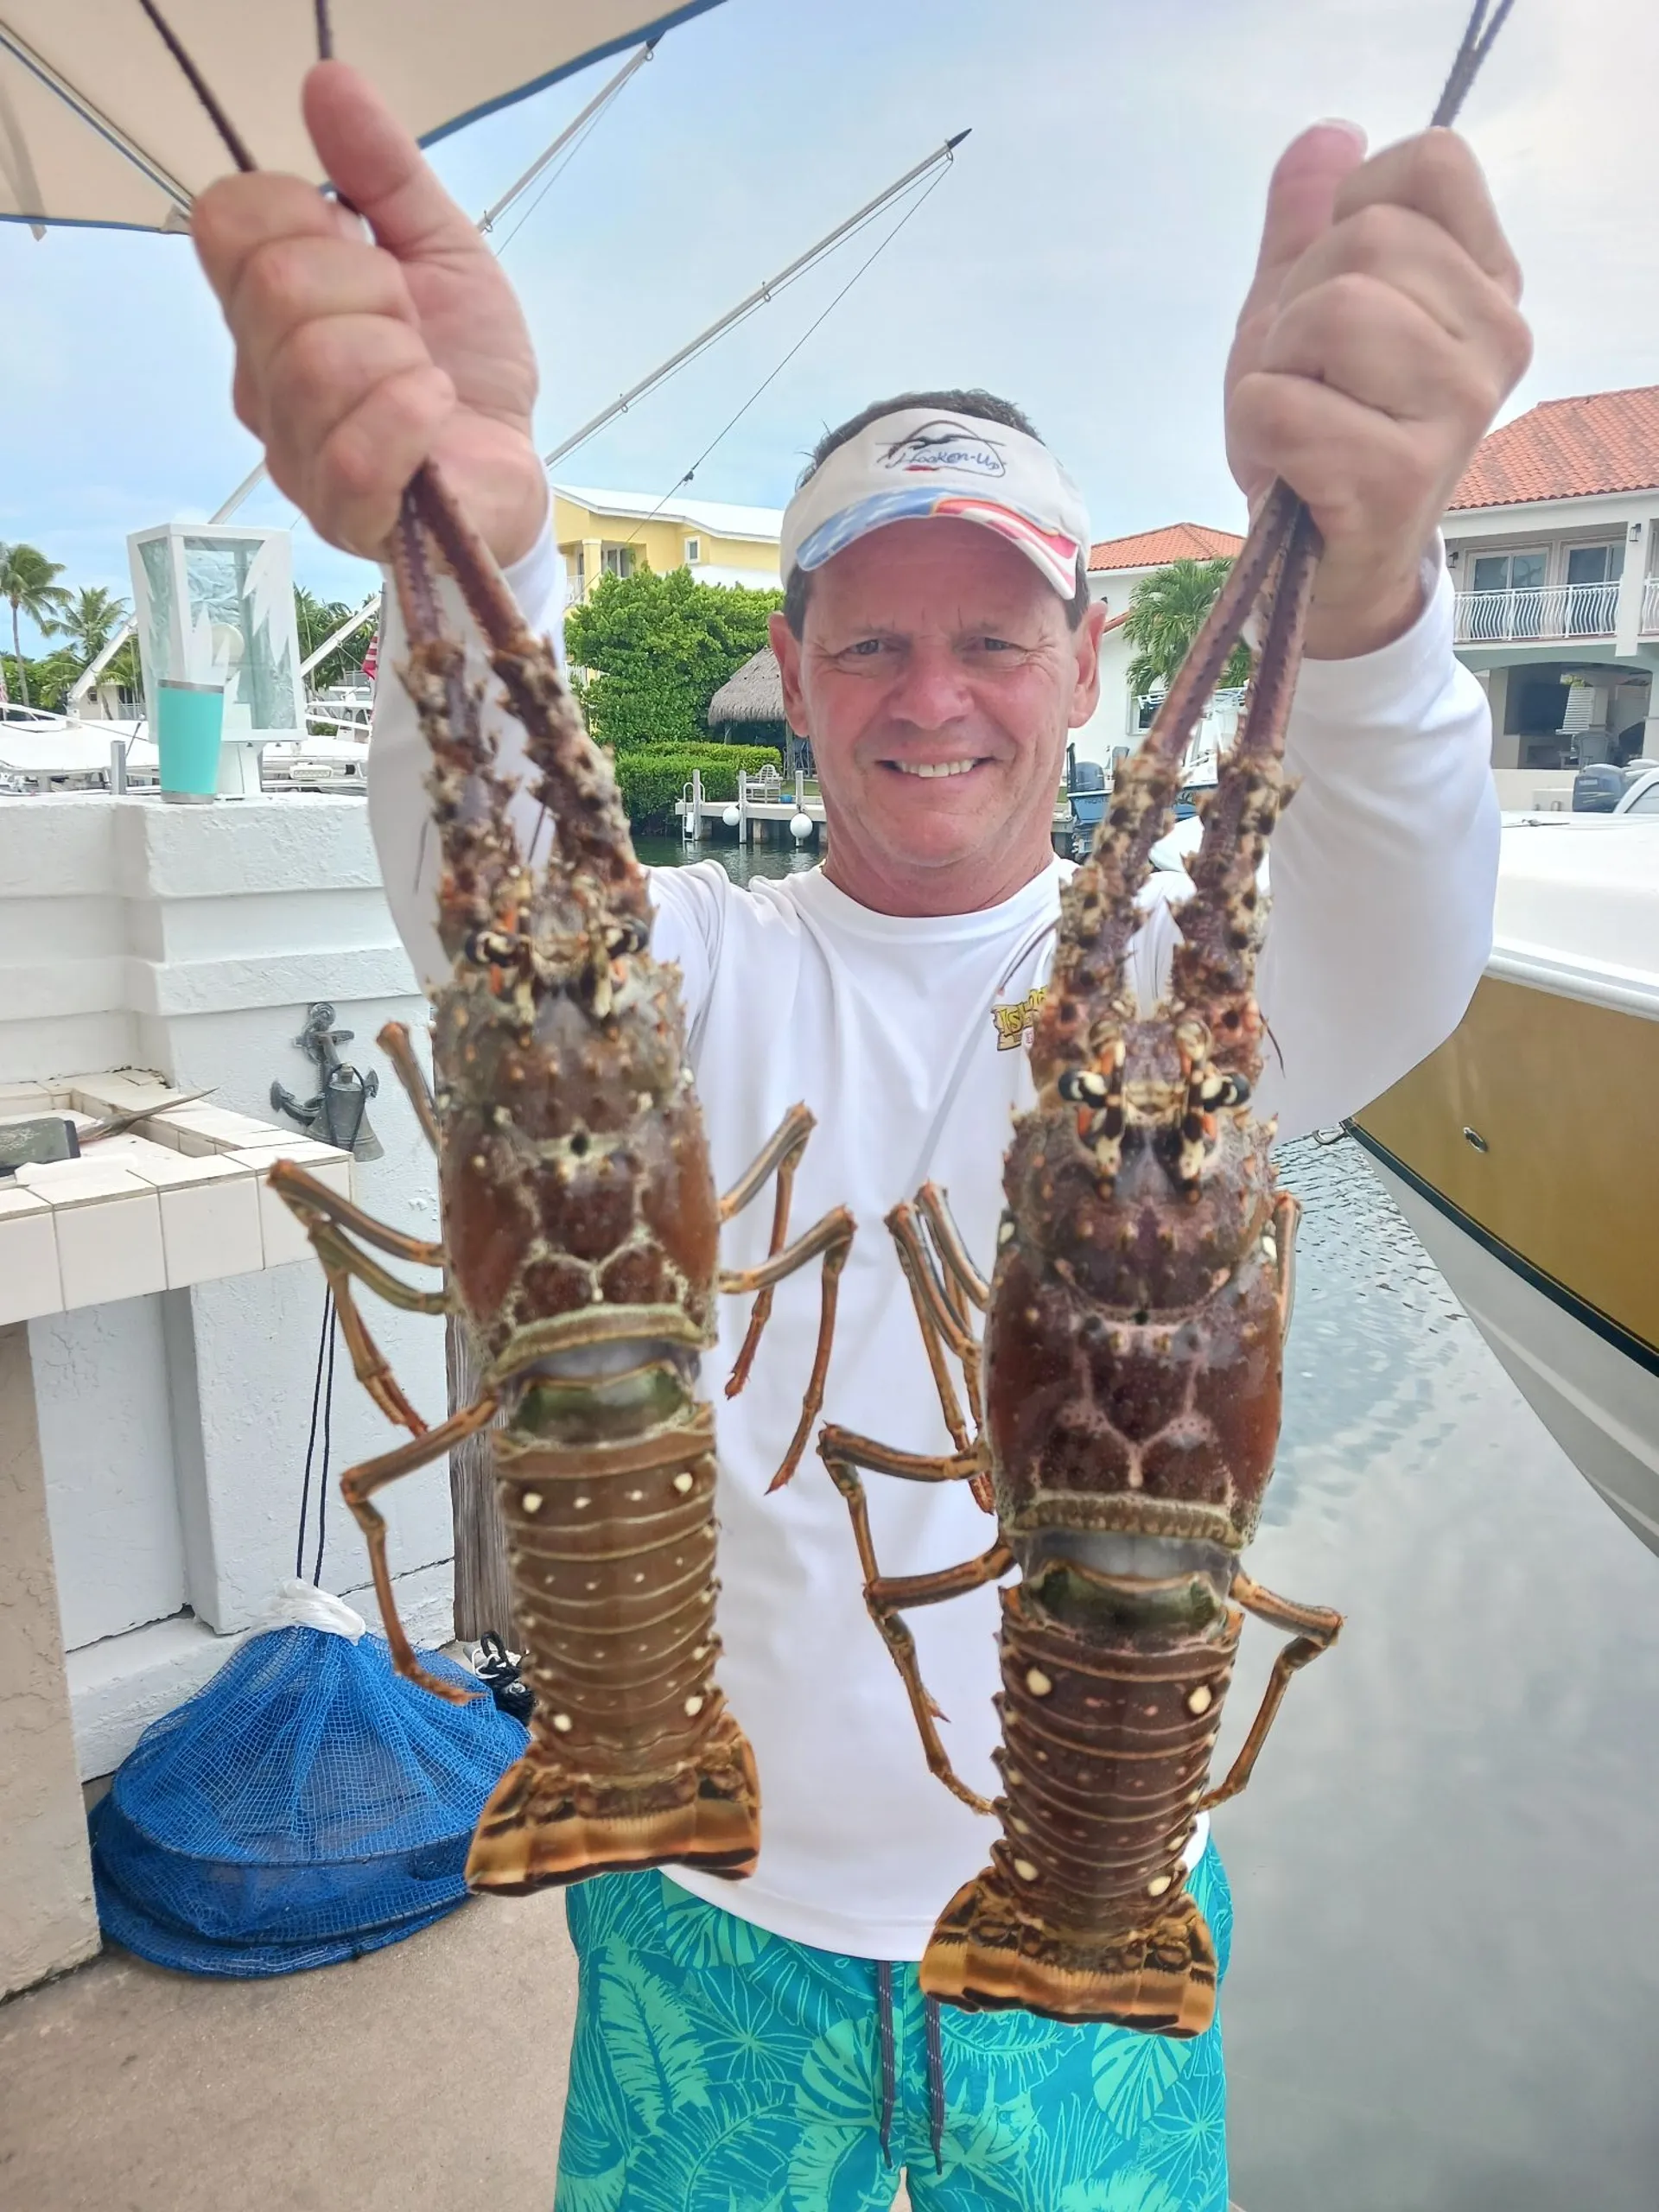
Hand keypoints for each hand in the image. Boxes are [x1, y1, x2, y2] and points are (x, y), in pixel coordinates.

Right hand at [192, 61, 546, 567]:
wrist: (514, 469)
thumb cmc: (466, 365)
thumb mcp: (439, 248)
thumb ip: (383, 171)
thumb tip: (329, 80)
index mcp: (265, 310)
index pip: (228, 220)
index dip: (307, 215)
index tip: (366, 249)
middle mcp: (261, 382)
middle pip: (277, 286)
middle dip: (374, 291)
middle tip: (411, 328)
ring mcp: (295, 454)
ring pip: (316, 365)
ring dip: (401, 359)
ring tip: (428, 380)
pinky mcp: (345, 515)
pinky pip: (355, 451)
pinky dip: (413, 416)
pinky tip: (437, 415)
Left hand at [1226, 124, 1531, 659]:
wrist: (1322, 568)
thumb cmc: (1320, 432)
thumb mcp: (1300, 310)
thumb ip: (1308, 223)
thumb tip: (1326, 137)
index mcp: (1487, 282)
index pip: (1432, 165)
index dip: (1349, 213)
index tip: (1336, 289)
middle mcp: (1497, 337)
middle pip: (1363, 242)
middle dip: (1294, 309)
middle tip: (1304, 379)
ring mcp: (1460, 407)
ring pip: (1330, 314)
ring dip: (1274, 369)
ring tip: (1297, 420)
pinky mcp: (1402, 475)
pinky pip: (1284, 405)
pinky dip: (1257, 429)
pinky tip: (1288, 468)